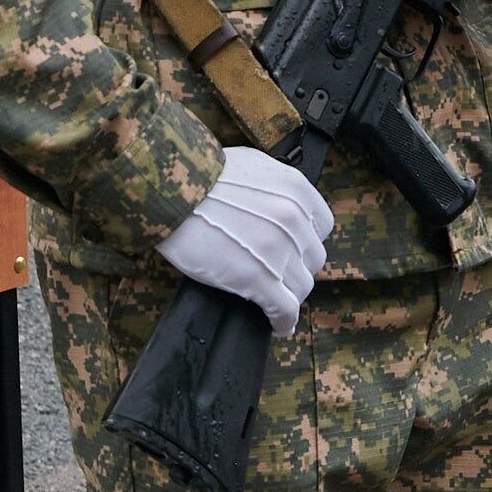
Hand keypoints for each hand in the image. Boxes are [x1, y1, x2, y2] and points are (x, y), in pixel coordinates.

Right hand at [159, 146, 332, 335]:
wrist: (169, 191)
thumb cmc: (197, 176)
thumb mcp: (249, 166)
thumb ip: (273, 187)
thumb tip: (274, 205)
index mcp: (295, 190)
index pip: (322, 225)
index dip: (305, 239)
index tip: (292, 247)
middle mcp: (294, 220)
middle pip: (312, 258)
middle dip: (295, 266)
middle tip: (273, 271)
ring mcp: (279, 252)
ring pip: (301, 286)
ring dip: (288, 294)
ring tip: (272, 299)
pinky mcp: (260, 280)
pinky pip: (285, 310)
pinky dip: (283, 321)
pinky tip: (277, 325)